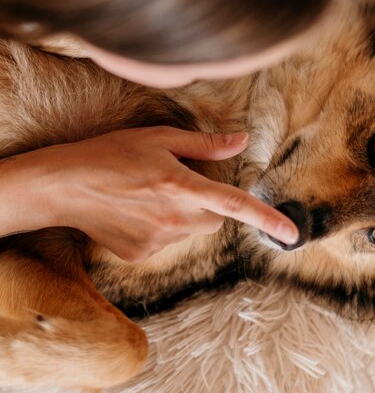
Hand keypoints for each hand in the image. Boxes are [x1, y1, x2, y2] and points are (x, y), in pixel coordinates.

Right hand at [19, 126, 298, 261]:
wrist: (64, 185)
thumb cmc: (111, 153)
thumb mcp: (159, 138)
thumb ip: (205, 145)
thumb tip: (242, 140)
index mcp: (182, 186)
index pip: (236, 205)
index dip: (268, 219)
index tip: (292, 235)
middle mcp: (174, 219)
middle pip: (215, 218)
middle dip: (208, 202)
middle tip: (177, 181)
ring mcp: (157, 241)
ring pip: (191, 230)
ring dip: (183, 214)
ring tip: (149, 194)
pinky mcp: (141, 255)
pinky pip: (167, 241)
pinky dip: (161, 228)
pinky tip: (136, 211)